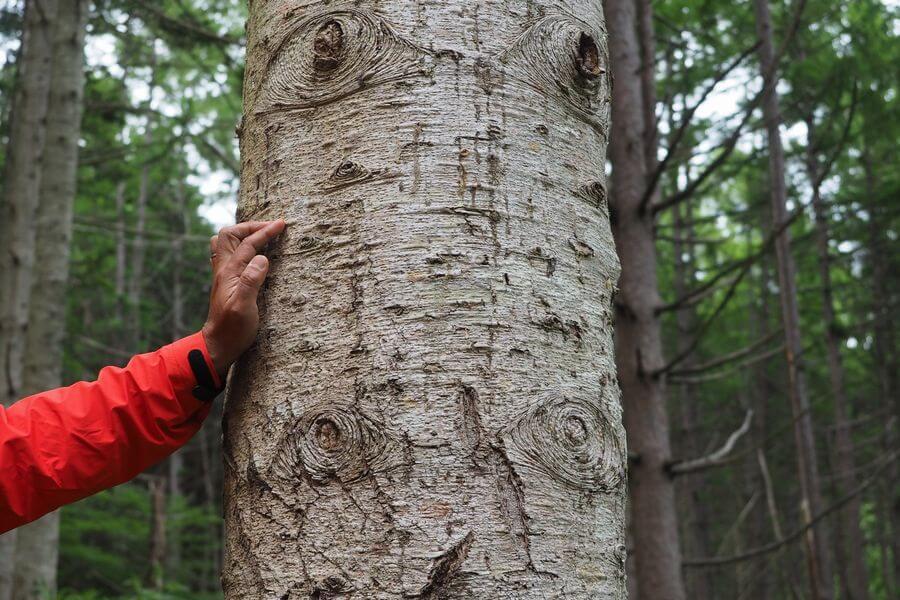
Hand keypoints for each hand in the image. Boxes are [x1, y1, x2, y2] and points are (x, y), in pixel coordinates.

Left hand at [202, 220, 285, 378]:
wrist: (217, 345)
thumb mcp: (245, 308)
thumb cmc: (233, 330)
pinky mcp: (226, 282)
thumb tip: (262, 258)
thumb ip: (251, 281)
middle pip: (230, 235)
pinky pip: (229, 253)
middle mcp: (223, 270)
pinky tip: (253, 252)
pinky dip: (241, 245)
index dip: (264, 232)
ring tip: (261, 234)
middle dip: (251, 226)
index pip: (247, 244)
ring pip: (226, 243)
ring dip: (243, 234)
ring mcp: (223, 275)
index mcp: (229, 273)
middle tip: (271, 227)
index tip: (281, 225)